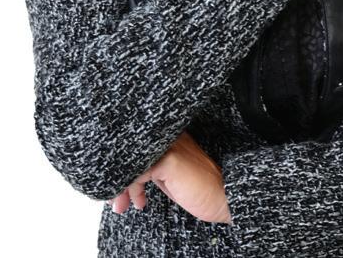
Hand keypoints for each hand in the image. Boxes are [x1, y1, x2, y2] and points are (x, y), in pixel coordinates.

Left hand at [107, 130, 231, 223]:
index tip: (120, 191)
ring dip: (122, 186)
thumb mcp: (170, 177)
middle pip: (131, 152)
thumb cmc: (200, 190)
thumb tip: (125, 179)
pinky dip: (131, 188)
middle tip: (117, 201)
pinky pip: (137, 172)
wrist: (225, 197)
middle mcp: (168, 137)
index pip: (136, 147)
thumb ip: (152, 170)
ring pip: (132, 162)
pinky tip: (138, 200)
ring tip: (122, 205)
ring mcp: (169, 147)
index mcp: (168, 137)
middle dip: (119, 179)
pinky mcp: (169, 160)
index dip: (124, 168)